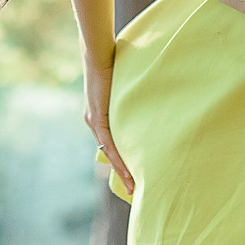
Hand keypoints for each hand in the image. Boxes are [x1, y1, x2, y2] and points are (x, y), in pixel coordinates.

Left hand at [83, 59, 134, 195]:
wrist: (98, 54)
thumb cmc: (114, 64)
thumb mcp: (123, 88)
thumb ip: (130, 99)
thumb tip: (150, 99)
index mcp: (100, 116)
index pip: (111, 145)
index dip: (121, 161)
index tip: (132, 175)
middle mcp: (94, 122)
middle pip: (109, 154)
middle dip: (121, 173)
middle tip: (132, 189)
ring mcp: (94, 121)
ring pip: (109, 153)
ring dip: (121, 171)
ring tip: (131, 187)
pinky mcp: (97, 119)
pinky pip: (109, 144)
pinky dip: (119, 159)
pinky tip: (127, 172)